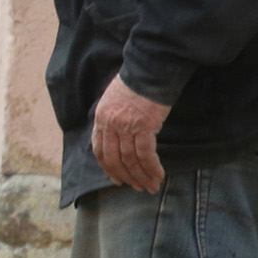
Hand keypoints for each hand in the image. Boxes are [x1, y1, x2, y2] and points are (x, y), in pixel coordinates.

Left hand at [90, 74, 172, 192]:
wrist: (151, 69)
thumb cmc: (137, 82)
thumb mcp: (115, 99)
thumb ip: (114, 118)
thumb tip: (120, 136)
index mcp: (101, 117)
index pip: (100, 149)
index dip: (108, 167)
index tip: (116, 179)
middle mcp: (110, 124)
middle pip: (114, 159)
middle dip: (126, 176)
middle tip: (136, 188)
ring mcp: (126, 126)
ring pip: (130, 160)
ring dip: (141, 176)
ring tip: (150, 187)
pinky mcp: (144, 127)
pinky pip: (146, 155)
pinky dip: (152, 168)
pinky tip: (158, 176)